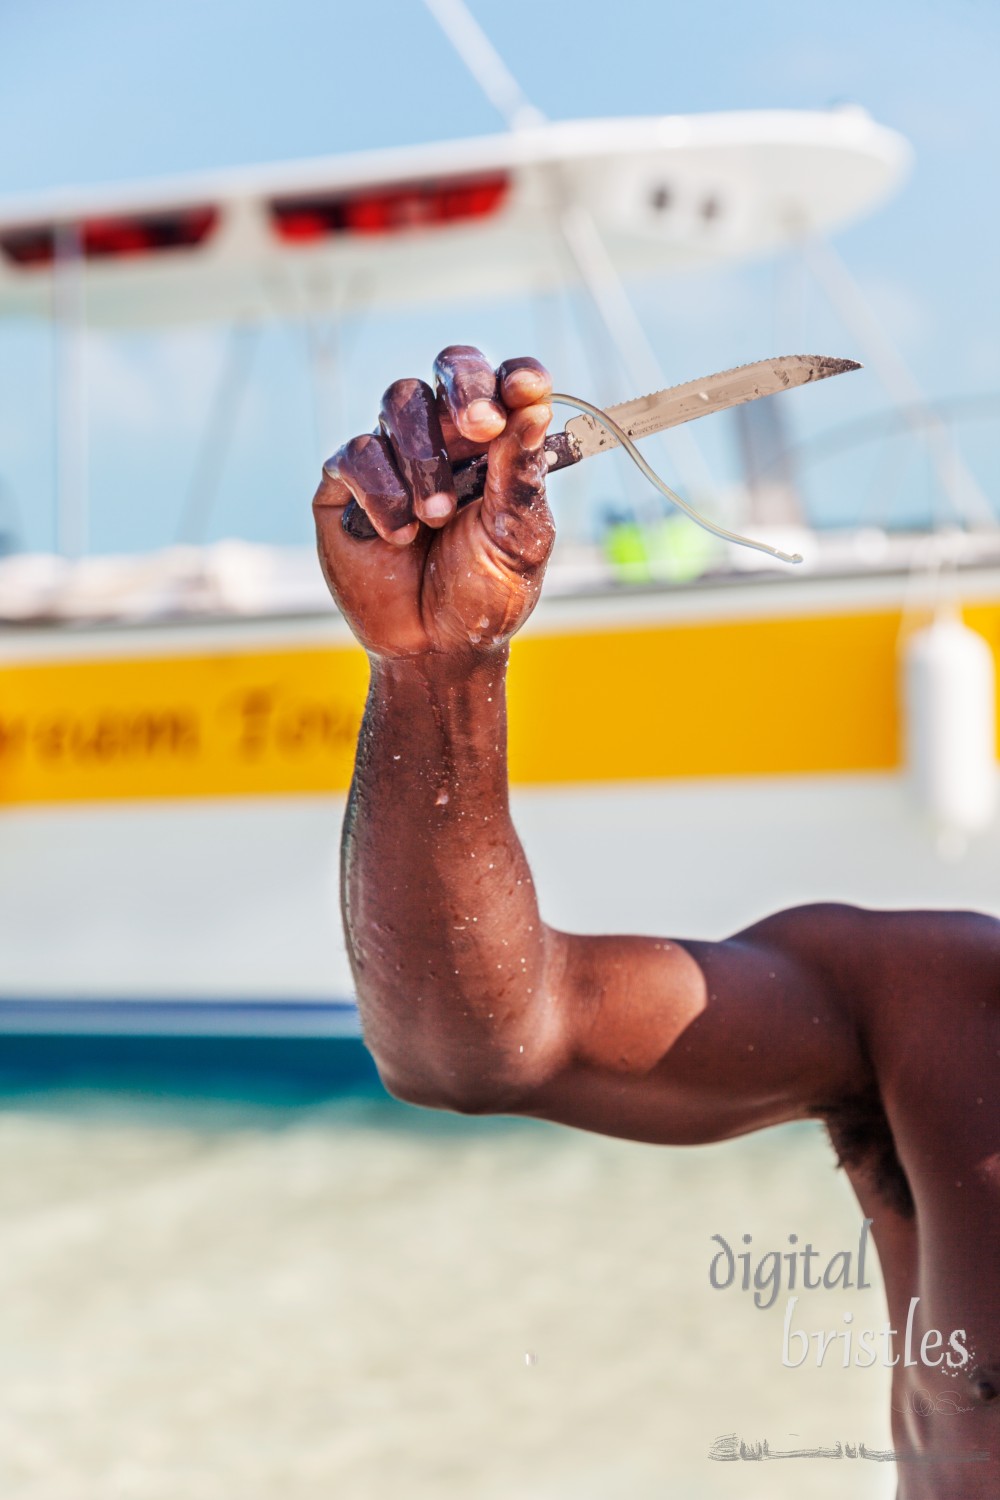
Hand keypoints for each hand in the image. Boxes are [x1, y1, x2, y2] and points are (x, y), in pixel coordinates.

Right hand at [313, 345, 553, 658]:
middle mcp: (446, 439)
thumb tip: (535, 408)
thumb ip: (522, 475)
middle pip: (449, 368)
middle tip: (481, 427)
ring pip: (399, 402)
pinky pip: (356, 454)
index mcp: (497, 445)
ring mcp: (393, 456)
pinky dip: (381, 493)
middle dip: (466, 389)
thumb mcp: (518, 539)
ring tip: (437, 517)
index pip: (506, 384)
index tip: (527, 390)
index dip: (515, 376)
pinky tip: (398, 535)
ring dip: (424, 459)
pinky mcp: (346, 485)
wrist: (434, 649)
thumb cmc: (483, 595)